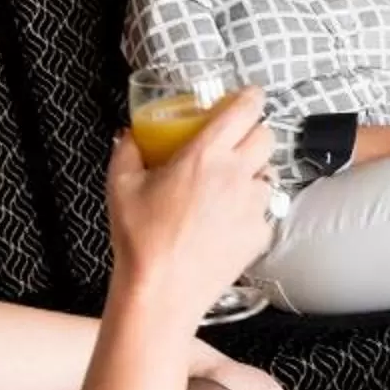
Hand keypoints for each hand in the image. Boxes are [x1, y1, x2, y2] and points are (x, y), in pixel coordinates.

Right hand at [104, 90, 274, 319]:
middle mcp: (236, 176)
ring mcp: (252, 206)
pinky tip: (226, 221)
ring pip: (268, 174)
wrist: (161, 292)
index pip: (246, 109)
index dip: (251, 97)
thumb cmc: (140, 240)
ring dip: (253, 173)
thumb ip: (127, 151)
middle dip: (253, 134)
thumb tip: (128, 135)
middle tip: (233, 143)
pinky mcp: (259, 234)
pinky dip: (251, 210)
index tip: (248, 96)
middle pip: (266, 136)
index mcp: (205, 155)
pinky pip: (265, 210)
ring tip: (227, 187)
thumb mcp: (121, 186)